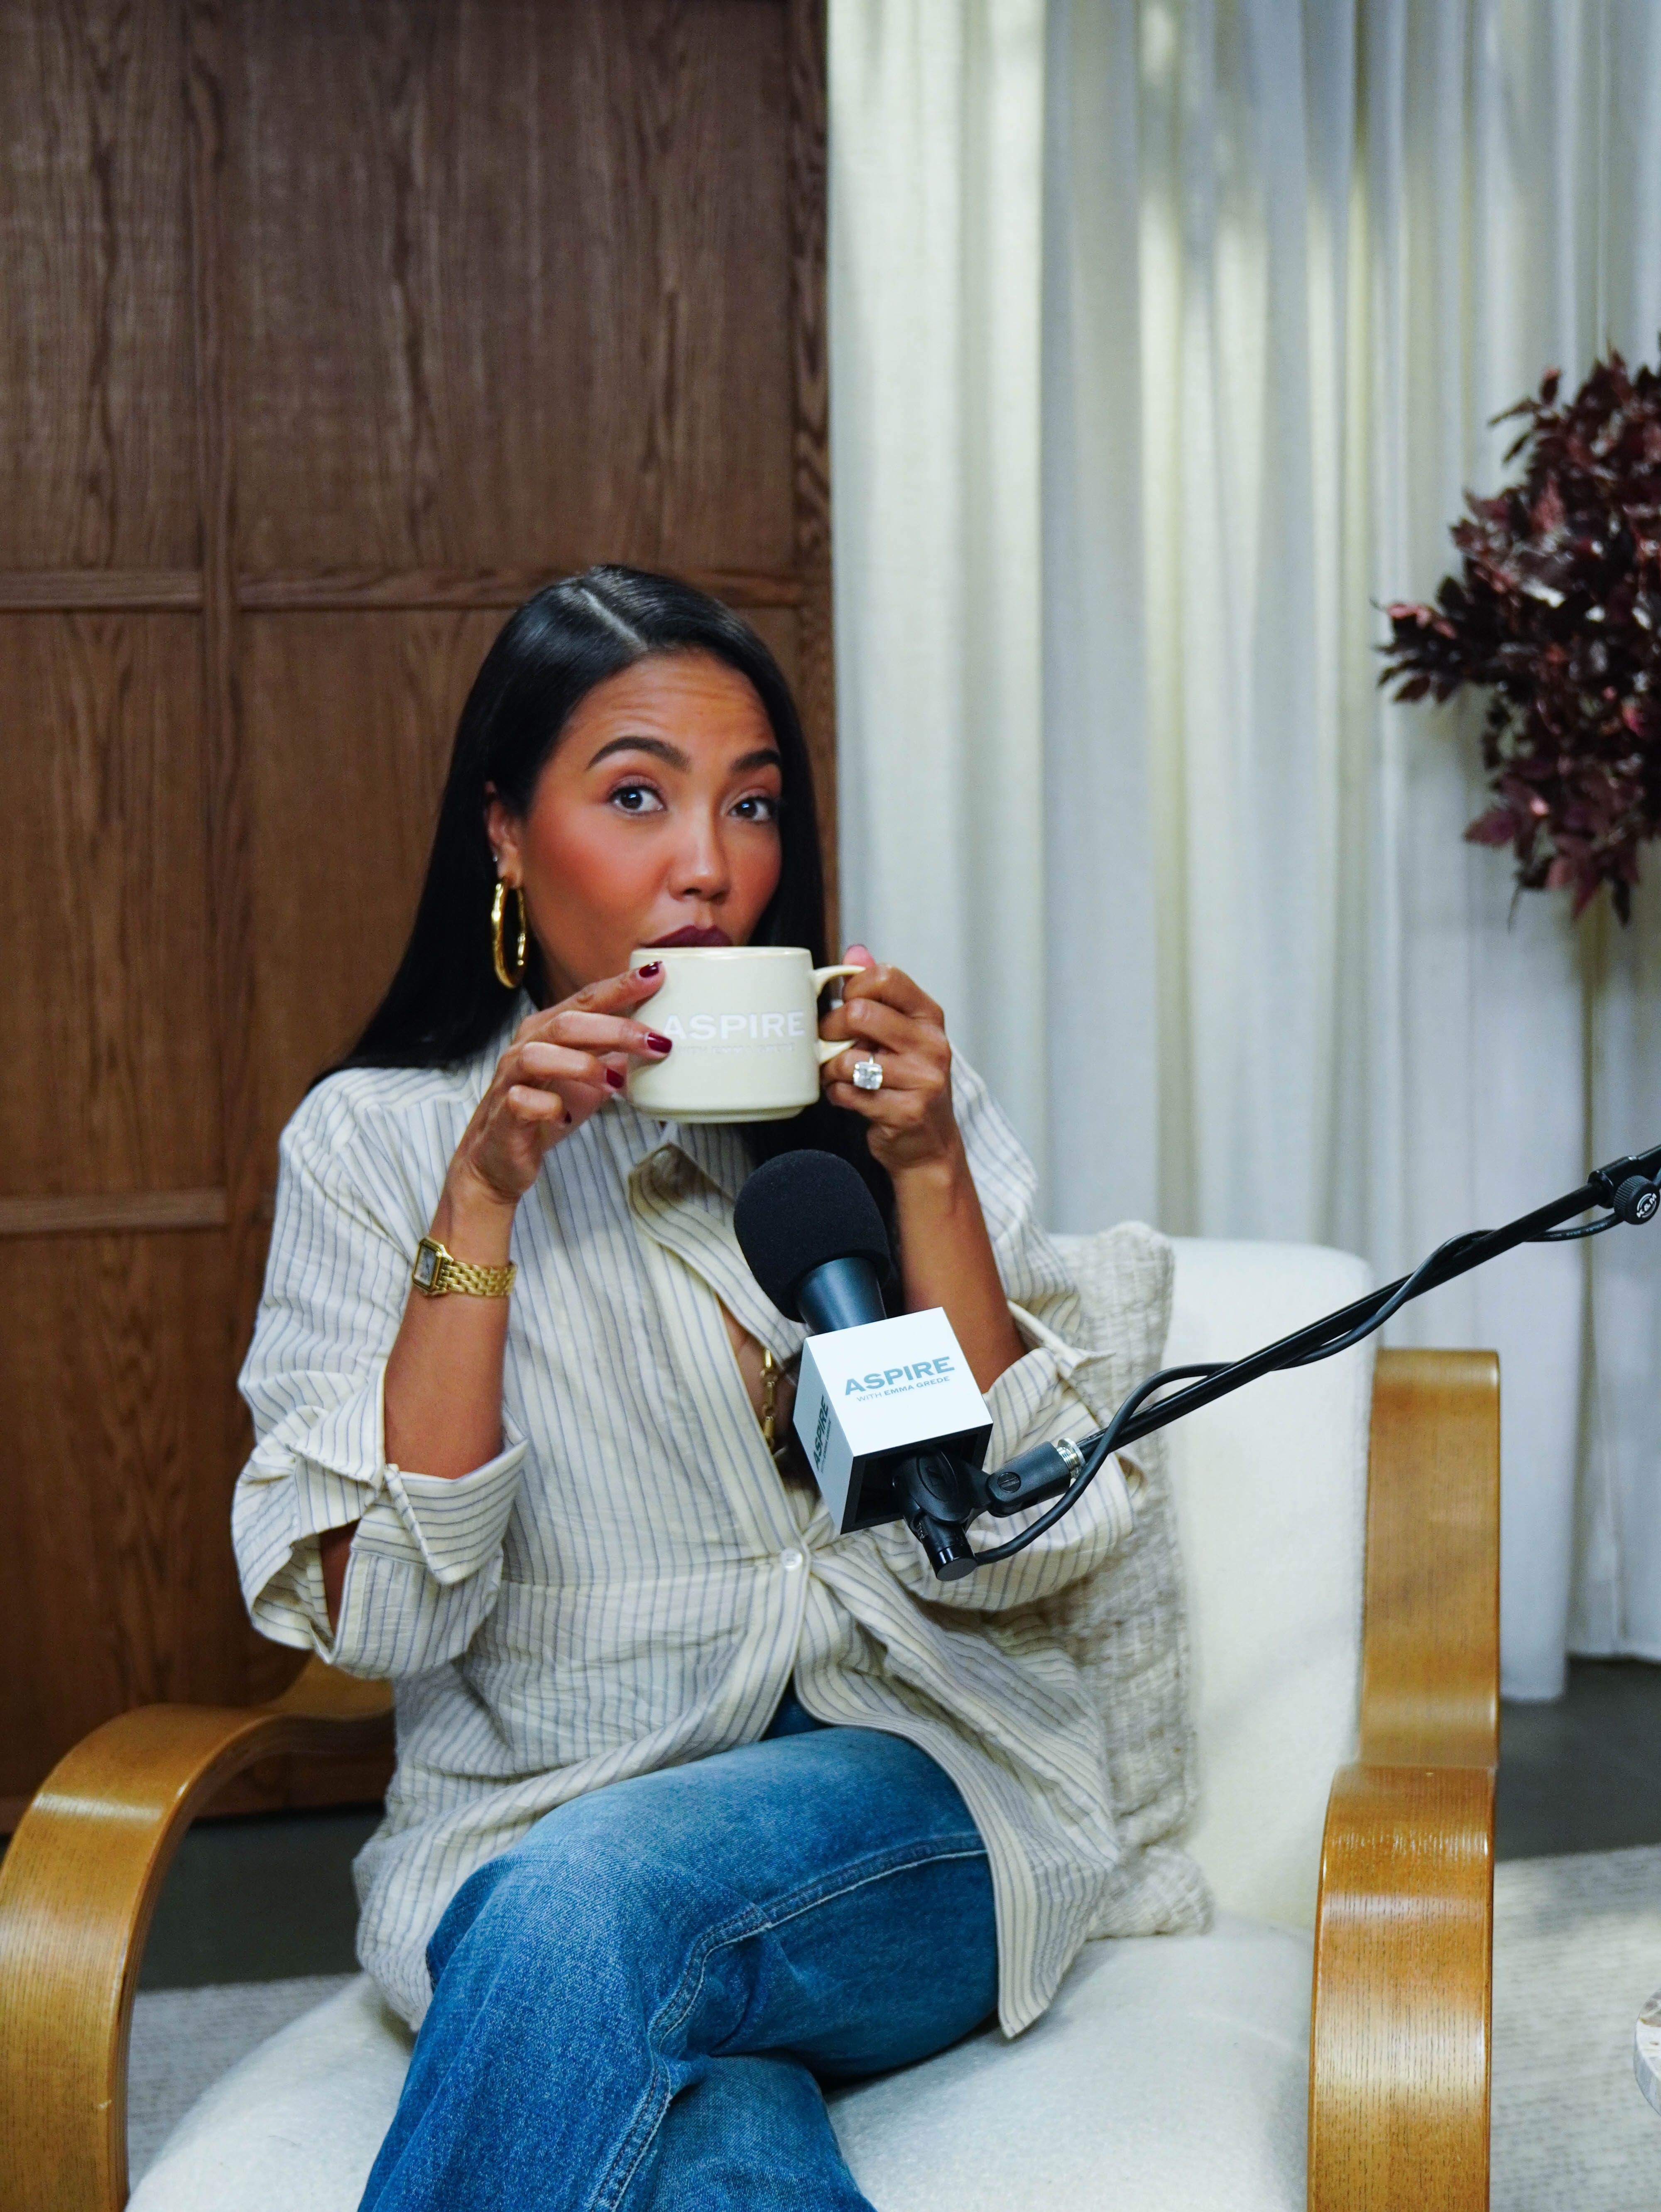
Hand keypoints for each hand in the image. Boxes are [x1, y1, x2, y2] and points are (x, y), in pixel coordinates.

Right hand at [448, 965, 669, 1212]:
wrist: (500, 1158)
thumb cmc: (543, 1112)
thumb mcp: (589, 1082)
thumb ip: (617, 1060)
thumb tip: (658, 1044)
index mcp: (547, 1031)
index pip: (585, 1000)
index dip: (620, 987)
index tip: (657, 976)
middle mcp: (525, 1047)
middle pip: (567, 1023)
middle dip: (615, 1029)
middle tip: (657, 1042)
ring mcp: (510, 1079)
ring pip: (538, 1055)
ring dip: (583, 1065)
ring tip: (617, 1084)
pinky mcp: (503, 1114)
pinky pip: (522, 1101)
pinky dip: (548, 1106)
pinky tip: (565, 1117)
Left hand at [818, 947, 960, 1174]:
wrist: (930, 1146)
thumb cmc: (909, 1084)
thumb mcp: (902, 1033)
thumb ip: (879, 993)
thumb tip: (856, 951)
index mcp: (929, 1017)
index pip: (886, 977)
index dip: (852, 987)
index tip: (844, 1002)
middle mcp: (931, 1045)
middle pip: (861, 1013)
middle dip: (831, 1027)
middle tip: (827, 1041)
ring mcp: (922, 1080)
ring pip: (849, 1058)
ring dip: (831, 1068)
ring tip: (836, 1074)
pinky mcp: (906, 1112)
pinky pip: (849, 1094)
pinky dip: (837, 1095)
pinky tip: (847, 1096)